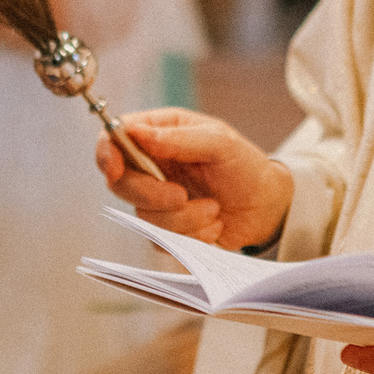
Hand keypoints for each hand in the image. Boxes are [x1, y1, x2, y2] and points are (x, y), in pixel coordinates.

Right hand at [94, 109, 293, 248]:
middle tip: (182, 196)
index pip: (113, 139)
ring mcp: (156, 198)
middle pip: (120, 183)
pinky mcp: (166, 228)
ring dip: (183, 219)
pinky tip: (213, 225)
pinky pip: (161, 240)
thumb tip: (138, 133)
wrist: (266, 206)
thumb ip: (179, 137)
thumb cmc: (245, 166)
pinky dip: (191, 236)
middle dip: (152, 195)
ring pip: (143, 216)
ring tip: (214, 209)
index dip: (107, 154)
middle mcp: (151, 165)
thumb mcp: (220, 143)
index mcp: (159, 133)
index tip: (116, 169)